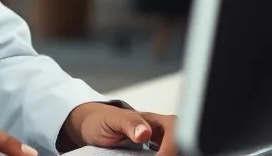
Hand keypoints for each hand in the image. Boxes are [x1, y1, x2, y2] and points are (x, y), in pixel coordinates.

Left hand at [61, 102, 178, 155]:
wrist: (90, 127)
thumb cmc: (101, 119)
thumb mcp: (111, 118)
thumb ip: (128, 122)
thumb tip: (144, 132)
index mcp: (153, 121)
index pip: (175, 131)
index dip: (172, 146)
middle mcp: (160, 133)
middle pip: (181, 143)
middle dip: (176, 152)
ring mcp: (158, 145)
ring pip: (177, 150)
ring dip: (171, 154)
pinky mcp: (153, 154)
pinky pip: (165, 154)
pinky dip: (164, 155)